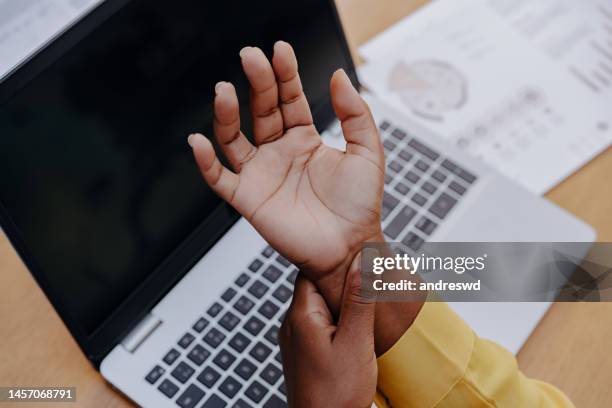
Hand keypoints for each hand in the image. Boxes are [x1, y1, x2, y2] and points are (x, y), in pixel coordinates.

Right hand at [189, 41, 383, 304]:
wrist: (351, 247)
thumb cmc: (360, 205)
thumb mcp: (367, 152)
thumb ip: (354, 113)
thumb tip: (337, 75)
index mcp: (305, 139)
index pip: (289, 98)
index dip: (284, 74)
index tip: (280, 50)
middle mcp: (279, 152)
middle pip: (260, 110)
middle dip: (256, 82)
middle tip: (251, 57)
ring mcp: (261, 174)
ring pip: (234, 137)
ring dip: (226, 113)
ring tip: (224, 89)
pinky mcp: (248, 199)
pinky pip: (220, 178)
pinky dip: (205, 162)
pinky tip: (198, 142)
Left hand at [280, 262, 376, 407]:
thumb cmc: (336, 394)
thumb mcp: (356, 342)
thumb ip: (359, 300)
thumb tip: (363, 261)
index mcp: (301, 315)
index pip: (313, 270)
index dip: (336, 262)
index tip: (359, 258)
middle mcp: (292, 323)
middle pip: (317, 287)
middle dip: (343, 284)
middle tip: (369, 285)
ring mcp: (295, 339)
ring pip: (319, 306)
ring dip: (341, 305)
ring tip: (365, 310)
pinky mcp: (303, 352)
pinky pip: (319, 325)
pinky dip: (336, 322)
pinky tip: (354, 331)